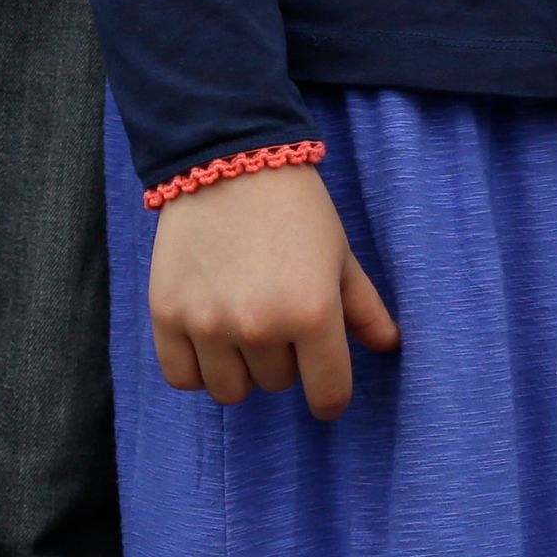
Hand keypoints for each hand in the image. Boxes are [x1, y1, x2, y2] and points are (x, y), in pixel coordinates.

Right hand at [147, 164, 400, 418]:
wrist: (227, 160)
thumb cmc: (295, 208)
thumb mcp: (340, 254)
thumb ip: (364, 307)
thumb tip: (389, 346)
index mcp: (312, 313)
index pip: (328, 393)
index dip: (330, 396)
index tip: (325, 386)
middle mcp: (259, 327)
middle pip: (278, 384)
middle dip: (284, 357)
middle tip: (278, 312)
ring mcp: (208, 324)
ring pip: (231, 389)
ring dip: (241, 367)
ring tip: (242, 324)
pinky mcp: (167, 315)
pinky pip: (183, 377)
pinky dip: (197, 368)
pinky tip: (208, 338)